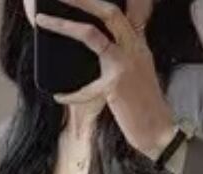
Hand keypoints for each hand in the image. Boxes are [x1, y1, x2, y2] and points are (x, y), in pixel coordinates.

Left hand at [34, 0, 178, 159]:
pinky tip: (59, 96)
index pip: (124, 11)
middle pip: (108, 12)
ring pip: (91, 34)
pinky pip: (85, 88)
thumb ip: (124, 50)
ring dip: (64, 25)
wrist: (159, 131)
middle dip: (83, 0)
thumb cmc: (144, 105)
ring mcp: (124, 64)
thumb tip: (102, 43)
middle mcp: (133, 48)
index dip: (101, 1)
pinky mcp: (115, 85)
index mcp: (138, 43)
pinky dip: (71, 94)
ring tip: (43, 21)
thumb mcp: (140, 69)